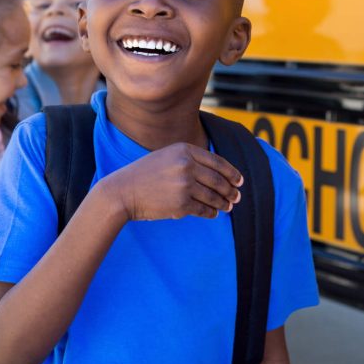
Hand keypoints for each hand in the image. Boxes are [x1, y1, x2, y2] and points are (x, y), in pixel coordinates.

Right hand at [104, 142, 243, 221]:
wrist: (123, 191)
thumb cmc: (145, 174)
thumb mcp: (167, 156)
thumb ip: (190, 159)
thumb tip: (217, 173)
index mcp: (184, 150)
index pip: (217, 162)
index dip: (231, 172)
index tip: (239, 180)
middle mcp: (186, 165)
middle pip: (218, 180)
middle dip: (230, 190)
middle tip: (236, 196)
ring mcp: (184, 185)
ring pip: (213, 196)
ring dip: (223, 203)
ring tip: (228, 206)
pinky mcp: (181, 204)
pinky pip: (203, 210)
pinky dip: (211, 213)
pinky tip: (213, 214)